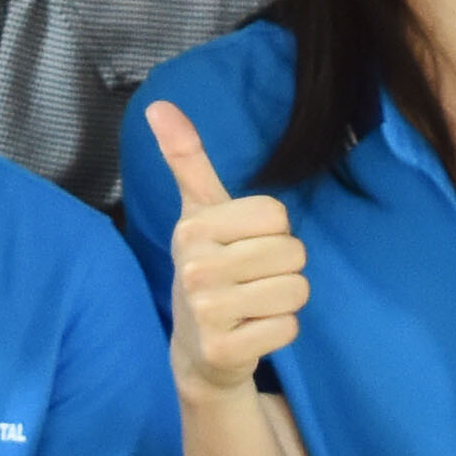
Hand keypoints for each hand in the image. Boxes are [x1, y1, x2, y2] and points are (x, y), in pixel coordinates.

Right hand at [147, 99, 311, 399]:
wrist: (196, 352)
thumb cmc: (208, 271)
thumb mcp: (198, 213)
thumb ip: (186, 159)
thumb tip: (159, 103)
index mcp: (192, 228)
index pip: (277, 215)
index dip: (273, 233)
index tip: (244, 247)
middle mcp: (194, 267)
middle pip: (292, 253)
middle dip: (283, 269)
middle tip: (249, 282)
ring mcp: (206, 312)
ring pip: (296, 290)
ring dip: (284, 300)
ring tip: (252, 306)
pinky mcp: (224, 351)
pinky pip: (289, 326)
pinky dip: (279, 331)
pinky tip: (252, 332)